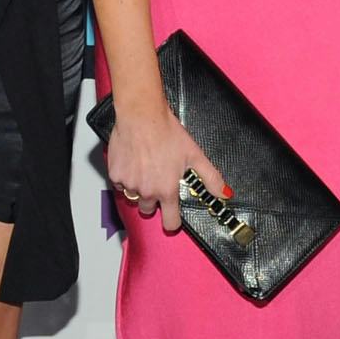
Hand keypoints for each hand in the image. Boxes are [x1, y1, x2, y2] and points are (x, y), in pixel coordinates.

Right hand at [106, 102, 228, 235]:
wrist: (142, 116)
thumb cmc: (167, 133)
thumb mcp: (195, 155)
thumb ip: (211, 178)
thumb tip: (224, 194)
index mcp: (167, 191)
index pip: (170, 222)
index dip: (172, 222)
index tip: (172, 218)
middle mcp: (147, 192)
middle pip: (149, 209)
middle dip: (153, 200)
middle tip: (157, 181)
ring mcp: (129, 184)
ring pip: (133, 196)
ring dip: (139, 188)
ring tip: (145, 168)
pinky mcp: (115, 175)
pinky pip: (120, 184)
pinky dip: (125, 177)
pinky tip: (133, 162)